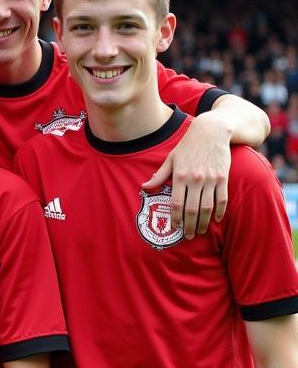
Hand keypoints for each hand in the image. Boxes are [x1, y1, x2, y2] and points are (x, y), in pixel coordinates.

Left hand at [141, 113, 230, 238]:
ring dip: (203, 223)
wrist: (212, 131)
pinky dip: (219, 212)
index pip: (176, 204)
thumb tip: (144, 187)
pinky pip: (222, 199)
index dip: (175, 219)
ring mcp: (211, 179)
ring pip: (207, 208)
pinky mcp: (223, 178)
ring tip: (199, 232)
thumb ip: (159, 176)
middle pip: (192, 210)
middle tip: (187, 236)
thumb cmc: (188, 146)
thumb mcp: (170, 159)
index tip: (174, 228)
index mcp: (180, 176)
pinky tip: (216, 220)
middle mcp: (195, 179)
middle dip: (189, 226)